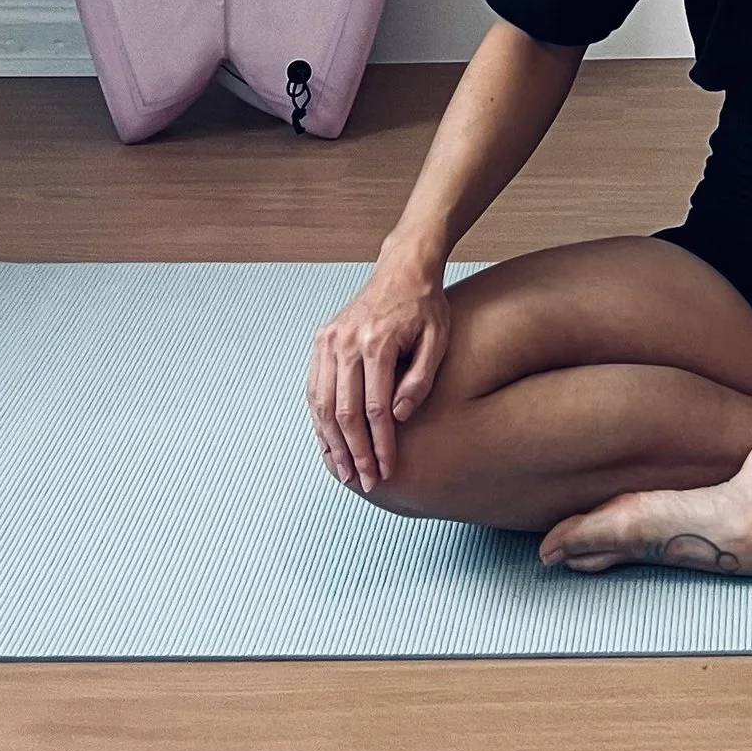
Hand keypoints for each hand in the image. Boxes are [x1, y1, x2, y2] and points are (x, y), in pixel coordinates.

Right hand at [308, 257, 448, 489]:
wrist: (402, 269)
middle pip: (344, 411)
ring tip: (343, 472)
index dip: (381, 444)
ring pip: (322, 404)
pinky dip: (318, 420)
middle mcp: (345, 342)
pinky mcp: (321, 340)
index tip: (387, 470)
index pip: (375, 408)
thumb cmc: (425, 306)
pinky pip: (313, 389)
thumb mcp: (438, 339)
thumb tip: (397, 416)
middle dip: (355, 452)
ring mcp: (329, 340)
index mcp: (376, 342)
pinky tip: (327, 443)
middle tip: (366, 481)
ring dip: (331, 443)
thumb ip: (420, 379)